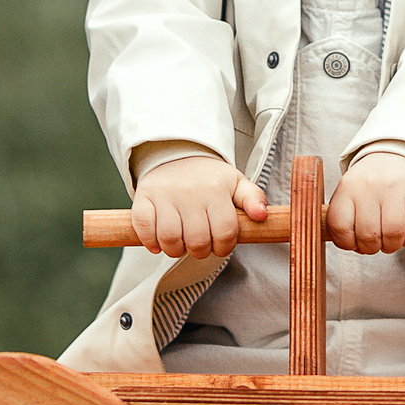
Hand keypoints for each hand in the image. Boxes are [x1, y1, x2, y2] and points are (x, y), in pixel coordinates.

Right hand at [131, 155, 268, 258]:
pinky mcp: (143, 197)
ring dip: (175, 250)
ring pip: (169, 238)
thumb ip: (253, 198)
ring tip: (180, 244)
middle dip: (200, 252)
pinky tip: (157, 244)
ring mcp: (165, 194)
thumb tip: (261, 215)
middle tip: (199, 246)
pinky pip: (143, 226)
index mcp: (216, 190)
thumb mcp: (236, 182)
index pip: (225, 232)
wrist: (177, 153)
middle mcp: (190, 192)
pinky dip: (149, 241)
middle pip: (197, 241)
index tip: (219, 246)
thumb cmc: (209, 177)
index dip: (224, 247)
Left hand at [328, 152, 404, 253]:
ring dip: (393, 246)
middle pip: (368, 235)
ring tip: (391, 242)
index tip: (353, 243)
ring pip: (393, 233)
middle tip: (375, 244)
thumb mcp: (348, 194)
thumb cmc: (369, 183)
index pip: (340, 227)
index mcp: (347, 188)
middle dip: (372, 248)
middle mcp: (369, 185)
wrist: (393, 155)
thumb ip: (345, 221)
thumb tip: (355, 247)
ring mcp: (394, 187)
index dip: (347, 244)